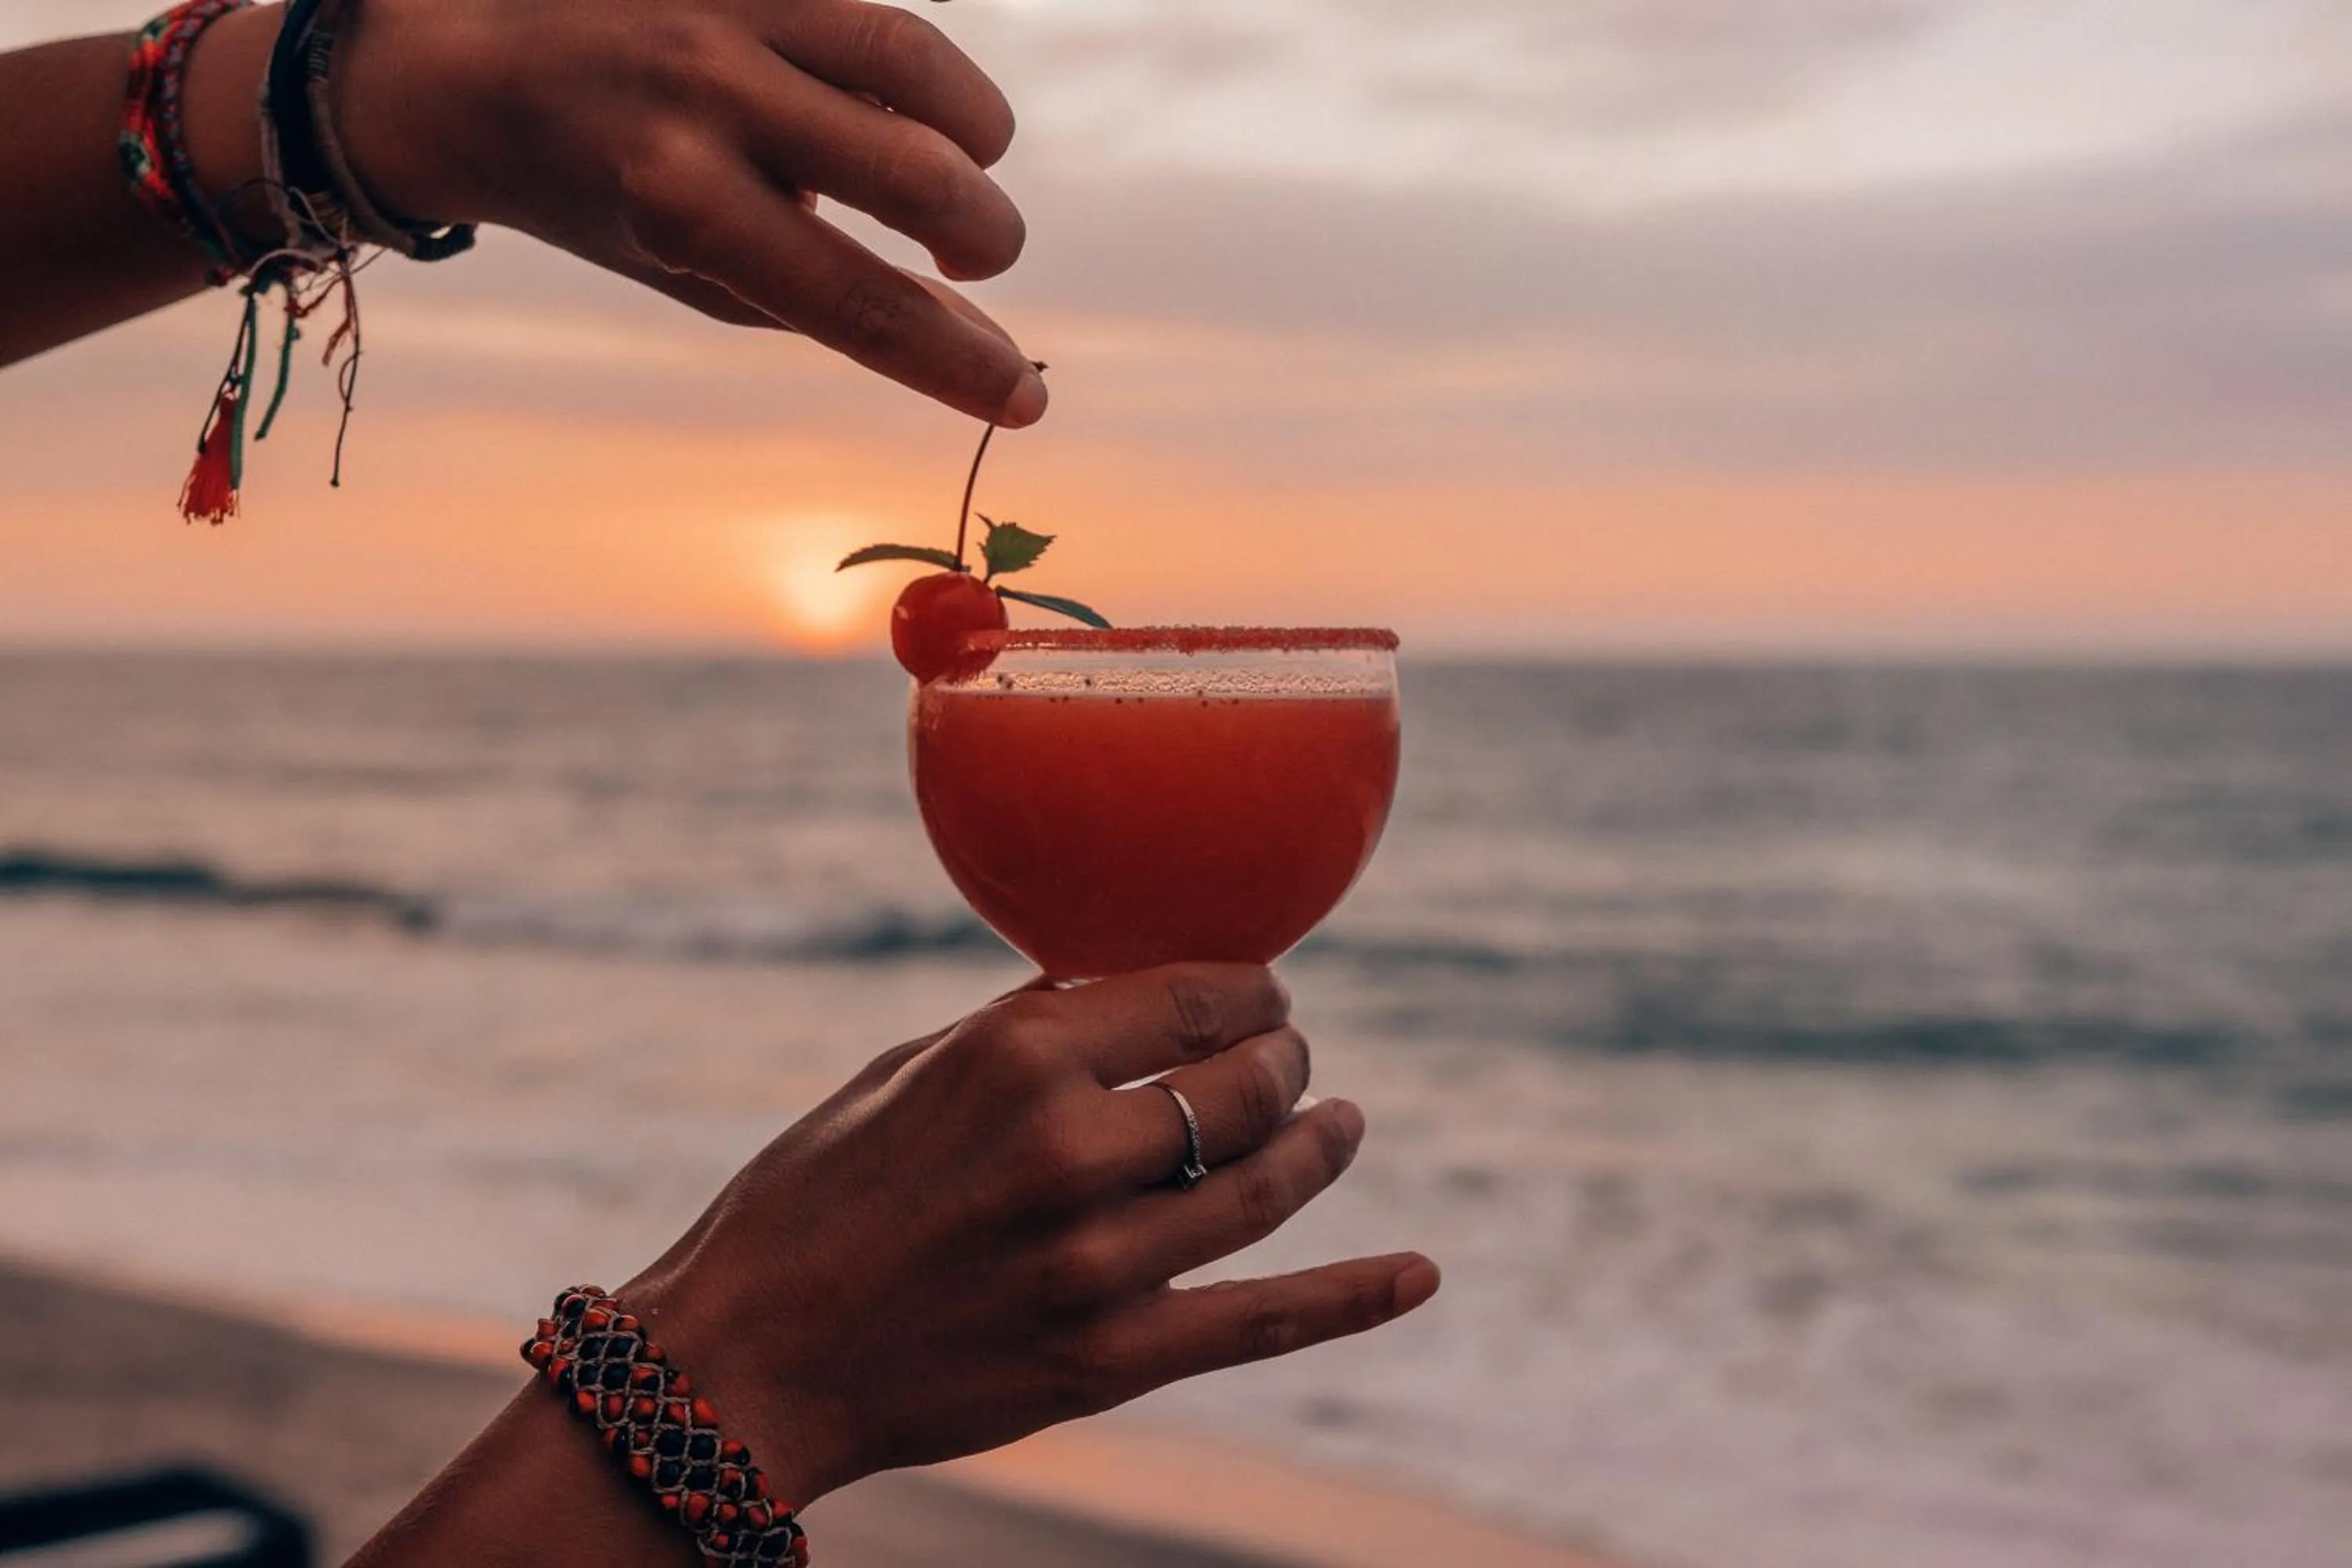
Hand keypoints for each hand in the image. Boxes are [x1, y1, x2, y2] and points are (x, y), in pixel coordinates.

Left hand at [331, 0, 1045, 424]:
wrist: (474, 64)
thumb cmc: (606, 196)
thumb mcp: (703, 273)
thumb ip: (840, 304)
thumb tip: (988, 357)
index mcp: (681, 206)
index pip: (860, 302)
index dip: (958, 363)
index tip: (1026, 400)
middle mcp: (706, 97)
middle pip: (920, 176)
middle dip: (983, 237)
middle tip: (972, 255)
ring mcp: (729, 5)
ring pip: (919, 64)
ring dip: (974, 134)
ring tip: (957, 164)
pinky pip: (879, 12)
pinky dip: (918, 71)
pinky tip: (896, 103)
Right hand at [621, 965, 1439, 1503]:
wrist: (747, 1357)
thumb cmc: (808, 1196)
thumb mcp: (904, 1073)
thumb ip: (1024, 1031)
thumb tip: (1122, 990)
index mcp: (1016, 1058)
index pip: (1192, 996)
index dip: (1251, 991)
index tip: (1266, 994)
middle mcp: (1071, 1150)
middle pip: (1242, 1087)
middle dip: (1285, 1063)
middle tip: (1293, 1059)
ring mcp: (1098, 1262)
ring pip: (1265, 1188)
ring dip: (1322, 1146)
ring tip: (1342, 1124)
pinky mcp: (1109, 1359)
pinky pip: (1263, 1321)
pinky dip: (1356, 1295)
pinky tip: (1419, 1271)